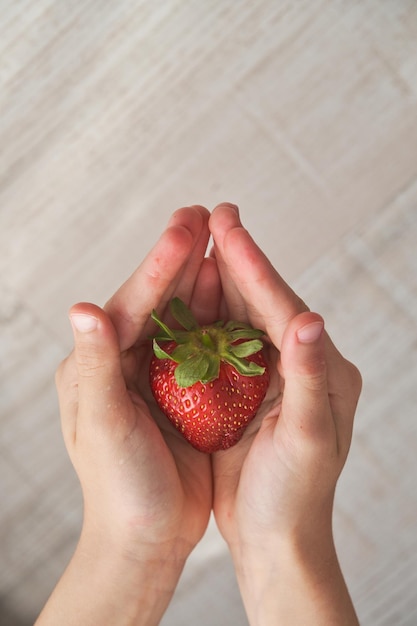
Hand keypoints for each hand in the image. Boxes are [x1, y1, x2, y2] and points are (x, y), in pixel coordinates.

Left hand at [38, 206, 218, 624]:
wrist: (145, 535)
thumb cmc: (118, 486)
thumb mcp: (103, 425)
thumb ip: (94, 365)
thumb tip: (81, 307)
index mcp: (97, 364)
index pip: (131, 304)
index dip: (159, 266)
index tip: (187, 228)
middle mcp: (123, 361)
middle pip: (157, 300)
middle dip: (181, 257)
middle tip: (206, 213)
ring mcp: (155, 374)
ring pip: (183, 316)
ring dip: (204, 279)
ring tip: (224, 241)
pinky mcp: (183, 392)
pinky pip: (205, 346)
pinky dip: (221, 318)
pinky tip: (238, 294)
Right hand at [209, 204, 361, 624]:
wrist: (278, 538)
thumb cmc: (296, 496)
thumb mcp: (308, 438)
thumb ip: (310, 377)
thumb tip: (309, 317)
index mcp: (324, 369)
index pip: (283, 306)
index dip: (253, 265)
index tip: (226, 225)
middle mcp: (302, 364)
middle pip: (263, 301)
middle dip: (237, 258)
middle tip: (213, 215)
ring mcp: (275, 376)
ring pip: (242, 316)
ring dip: (220, 280)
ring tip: (198, 242)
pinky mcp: (250, 390)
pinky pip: (224, 343)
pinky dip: (206, 317)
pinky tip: (187, 298)